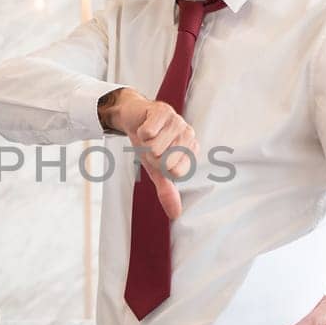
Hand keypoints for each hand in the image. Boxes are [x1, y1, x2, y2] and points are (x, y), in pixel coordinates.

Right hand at [102, 89, 199, 220]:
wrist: (134, 118)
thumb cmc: (148, 142)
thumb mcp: (156, 170)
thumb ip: (167, 190)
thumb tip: (175, 214)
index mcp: (191, 149)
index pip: (175, 172)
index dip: (159, 168)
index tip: (157, 158)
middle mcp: (188, 134)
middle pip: (165, 161)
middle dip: (151, 156)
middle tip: (150, 146)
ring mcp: (177, 120)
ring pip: (155, 147)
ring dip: (144, 144)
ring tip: (147, 136)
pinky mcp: (163, 110)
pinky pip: (148, 131)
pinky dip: (140, 132)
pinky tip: (144, 126)